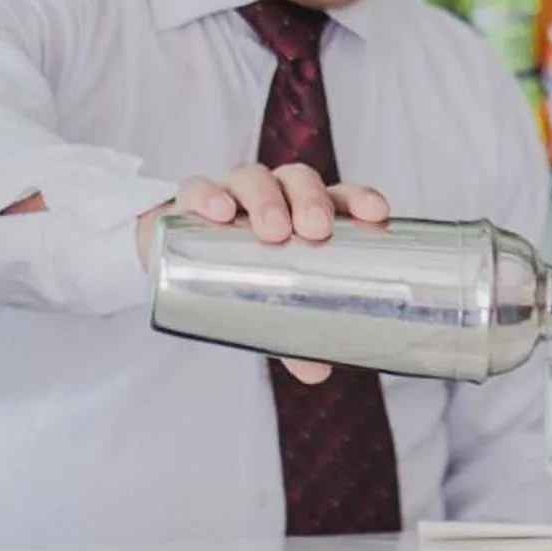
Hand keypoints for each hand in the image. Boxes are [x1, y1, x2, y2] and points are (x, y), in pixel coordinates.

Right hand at [132, 165, 393, 386]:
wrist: (175, 254)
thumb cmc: (241, 271)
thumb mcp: (269, 302)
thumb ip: (292, 335)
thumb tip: (318, 371)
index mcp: (304, 211)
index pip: (340, 196)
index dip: (360, 200)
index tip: (377, 215)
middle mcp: (275, 193)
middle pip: (299, 181)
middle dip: (312, 201)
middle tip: (315, 229)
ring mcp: (233, 191)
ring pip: (254, 179)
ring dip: (267, 200)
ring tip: (272, 230)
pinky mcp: (191, 198)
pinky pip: (199, 189)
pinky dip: (210, 196)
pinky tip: (219, 213)